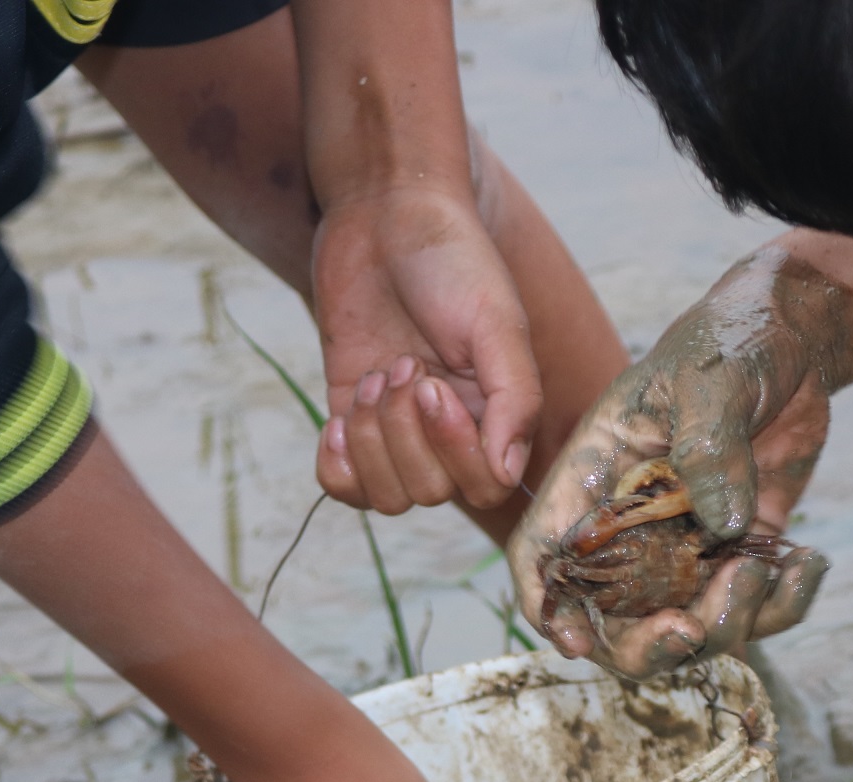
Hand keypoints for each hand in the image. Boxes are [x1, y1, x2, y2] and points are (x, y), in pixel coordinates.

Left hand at [311, 184, 537, 513]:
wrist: (383, 214)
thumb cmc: (452, 260)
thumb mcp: (496, 323)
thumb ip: (515, 399)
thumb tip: (506, 471)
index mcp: (497, 414)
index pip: (486, 488)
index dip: (456, 453)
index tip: (435, 384)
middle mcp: (450, 432)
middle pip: (431, 493)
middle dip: (406, 434)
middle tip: (403, 364)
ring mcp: (397, 431)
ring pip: (387, 496)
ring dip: (373, 440)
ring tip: (375, 376)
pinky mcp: (349, 419)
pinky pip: (342, 486)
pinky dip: (338, 464)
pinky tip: (339, 418)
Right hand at [510, 250, 835, 677]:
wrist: (795, 341)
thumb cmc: (732, 341)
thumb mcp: (710, 377)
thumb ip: (708, 446)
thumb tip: (724, 527)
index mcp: (596, 476)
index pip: (545, 550)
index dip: (548, 604)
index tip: (577, 642)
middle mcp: (632, 524)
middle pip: (613, 617)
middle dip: (647, 645)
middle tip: (691, 628)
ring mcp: (687, 546)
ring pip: (689, 625)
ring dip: (728, 621)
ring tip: (768, 568)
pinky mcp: (740, 554)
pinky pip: (755, 609)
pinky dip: (784, 605)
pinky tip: (810, 563)